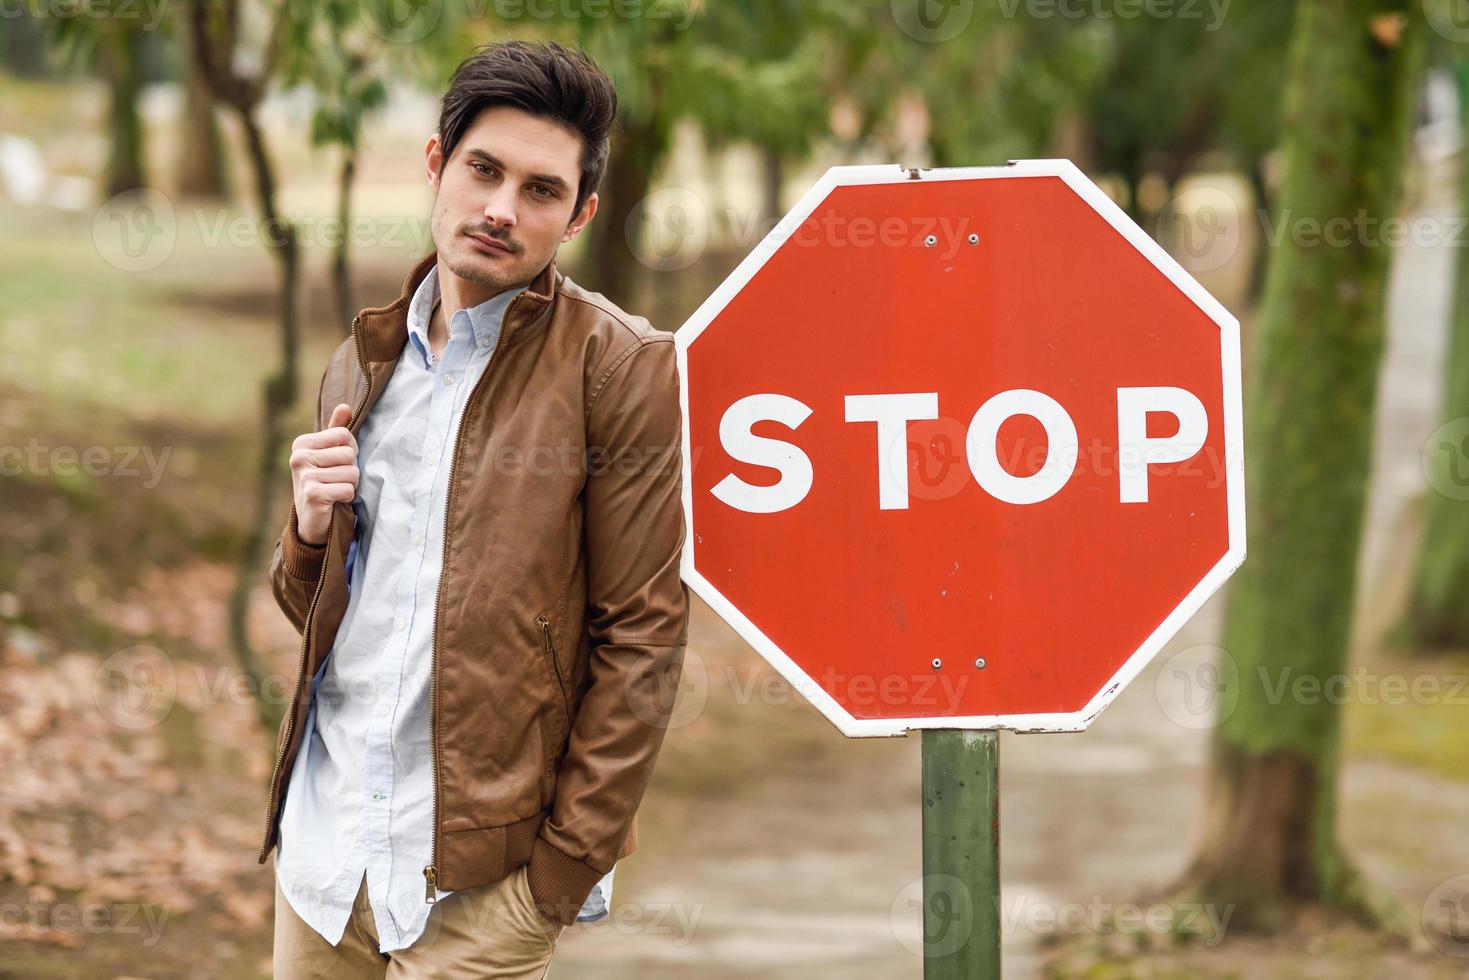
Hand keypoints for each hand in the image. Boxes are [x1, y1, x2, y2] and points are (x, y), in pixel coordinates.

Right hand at [290, 403, 358, 545]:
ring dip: (349, 484)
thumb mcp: (328, 453)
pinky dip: (346, 497)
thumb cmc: (323, 481)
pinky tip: (334, 501)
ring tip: (334, 490)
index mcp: (302, 443)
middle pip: (349, 454)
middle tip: (336, 479)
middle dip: (351, 469)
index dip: (349, 450)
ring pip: (352, 473)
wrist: (311, 518)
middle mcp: (299, 457)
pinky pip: (348, 489)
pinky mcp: (312, 494)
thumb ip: (336, 430)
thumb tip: (345, 406)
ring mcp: (304, 476)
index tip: (337, 463)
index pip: (344, 434)